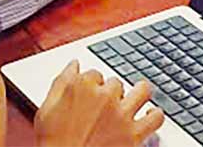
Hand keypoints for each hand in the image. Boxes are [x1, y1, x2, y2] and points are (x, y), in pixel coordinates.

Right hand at [34, 63, 163, 146]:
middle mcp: (104, 96)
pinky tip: (150, 115)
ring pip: (142, 90)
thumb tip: (74, 64)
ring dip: (139, 93)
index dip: (93, 84)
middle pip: (116, 82)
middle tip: (106, 106)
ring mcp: (121, 114)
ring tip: (136, 99)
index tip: (90, 94)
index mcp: (82, 87)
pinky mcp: (134, 134)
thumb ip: (61, 82)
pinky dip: (156, 115)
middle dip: (112, 92)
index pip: (94, 73)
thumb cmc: (53, 143)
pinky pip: (156, 118)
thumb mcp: (46, 109)